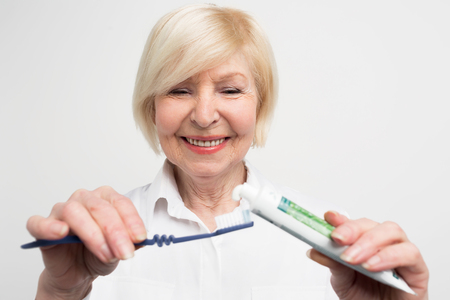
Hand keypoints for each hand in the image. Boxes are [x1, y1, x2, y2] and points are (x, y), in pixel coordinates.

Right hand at [26, 186, 146, 298]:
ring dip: (93, 235)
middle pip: (100, 208)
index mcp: (105, 198)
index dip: (132, 221)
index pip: (120, 203)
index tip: (140, 238)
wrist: (78, 271)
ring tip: (105, 254)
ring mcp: (62, 210)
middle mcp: (84, 199)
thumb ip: (130, 241)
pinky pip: (40, 222)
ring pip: (75, 213)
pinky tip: (62, 232)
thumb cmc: (98, 253)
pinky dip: (50, 226)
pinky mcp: (42, 226)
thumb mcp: (120, 249)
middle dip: (116, 232)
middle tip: (125, 252)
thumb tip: (140, 240)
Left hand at [307, 211, 428, 299]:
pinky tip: (372, 265)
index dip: (340, 219)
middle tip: (337, 240)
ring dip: (369, 242)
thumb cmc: (366, 298)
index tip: (328, 218)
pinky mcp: (417, 268)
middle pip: (371, 224)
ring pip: (391, 231)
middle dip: (352, 229)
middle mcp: (382, 244)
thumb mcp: (343, 280)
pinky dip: (389, 256)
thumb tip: (314, 250)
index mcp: (363, 243)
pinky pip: (409, 253)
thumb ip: (332, 263)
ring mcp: (401, 252)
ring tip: (353, 258)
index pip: (353, 224)